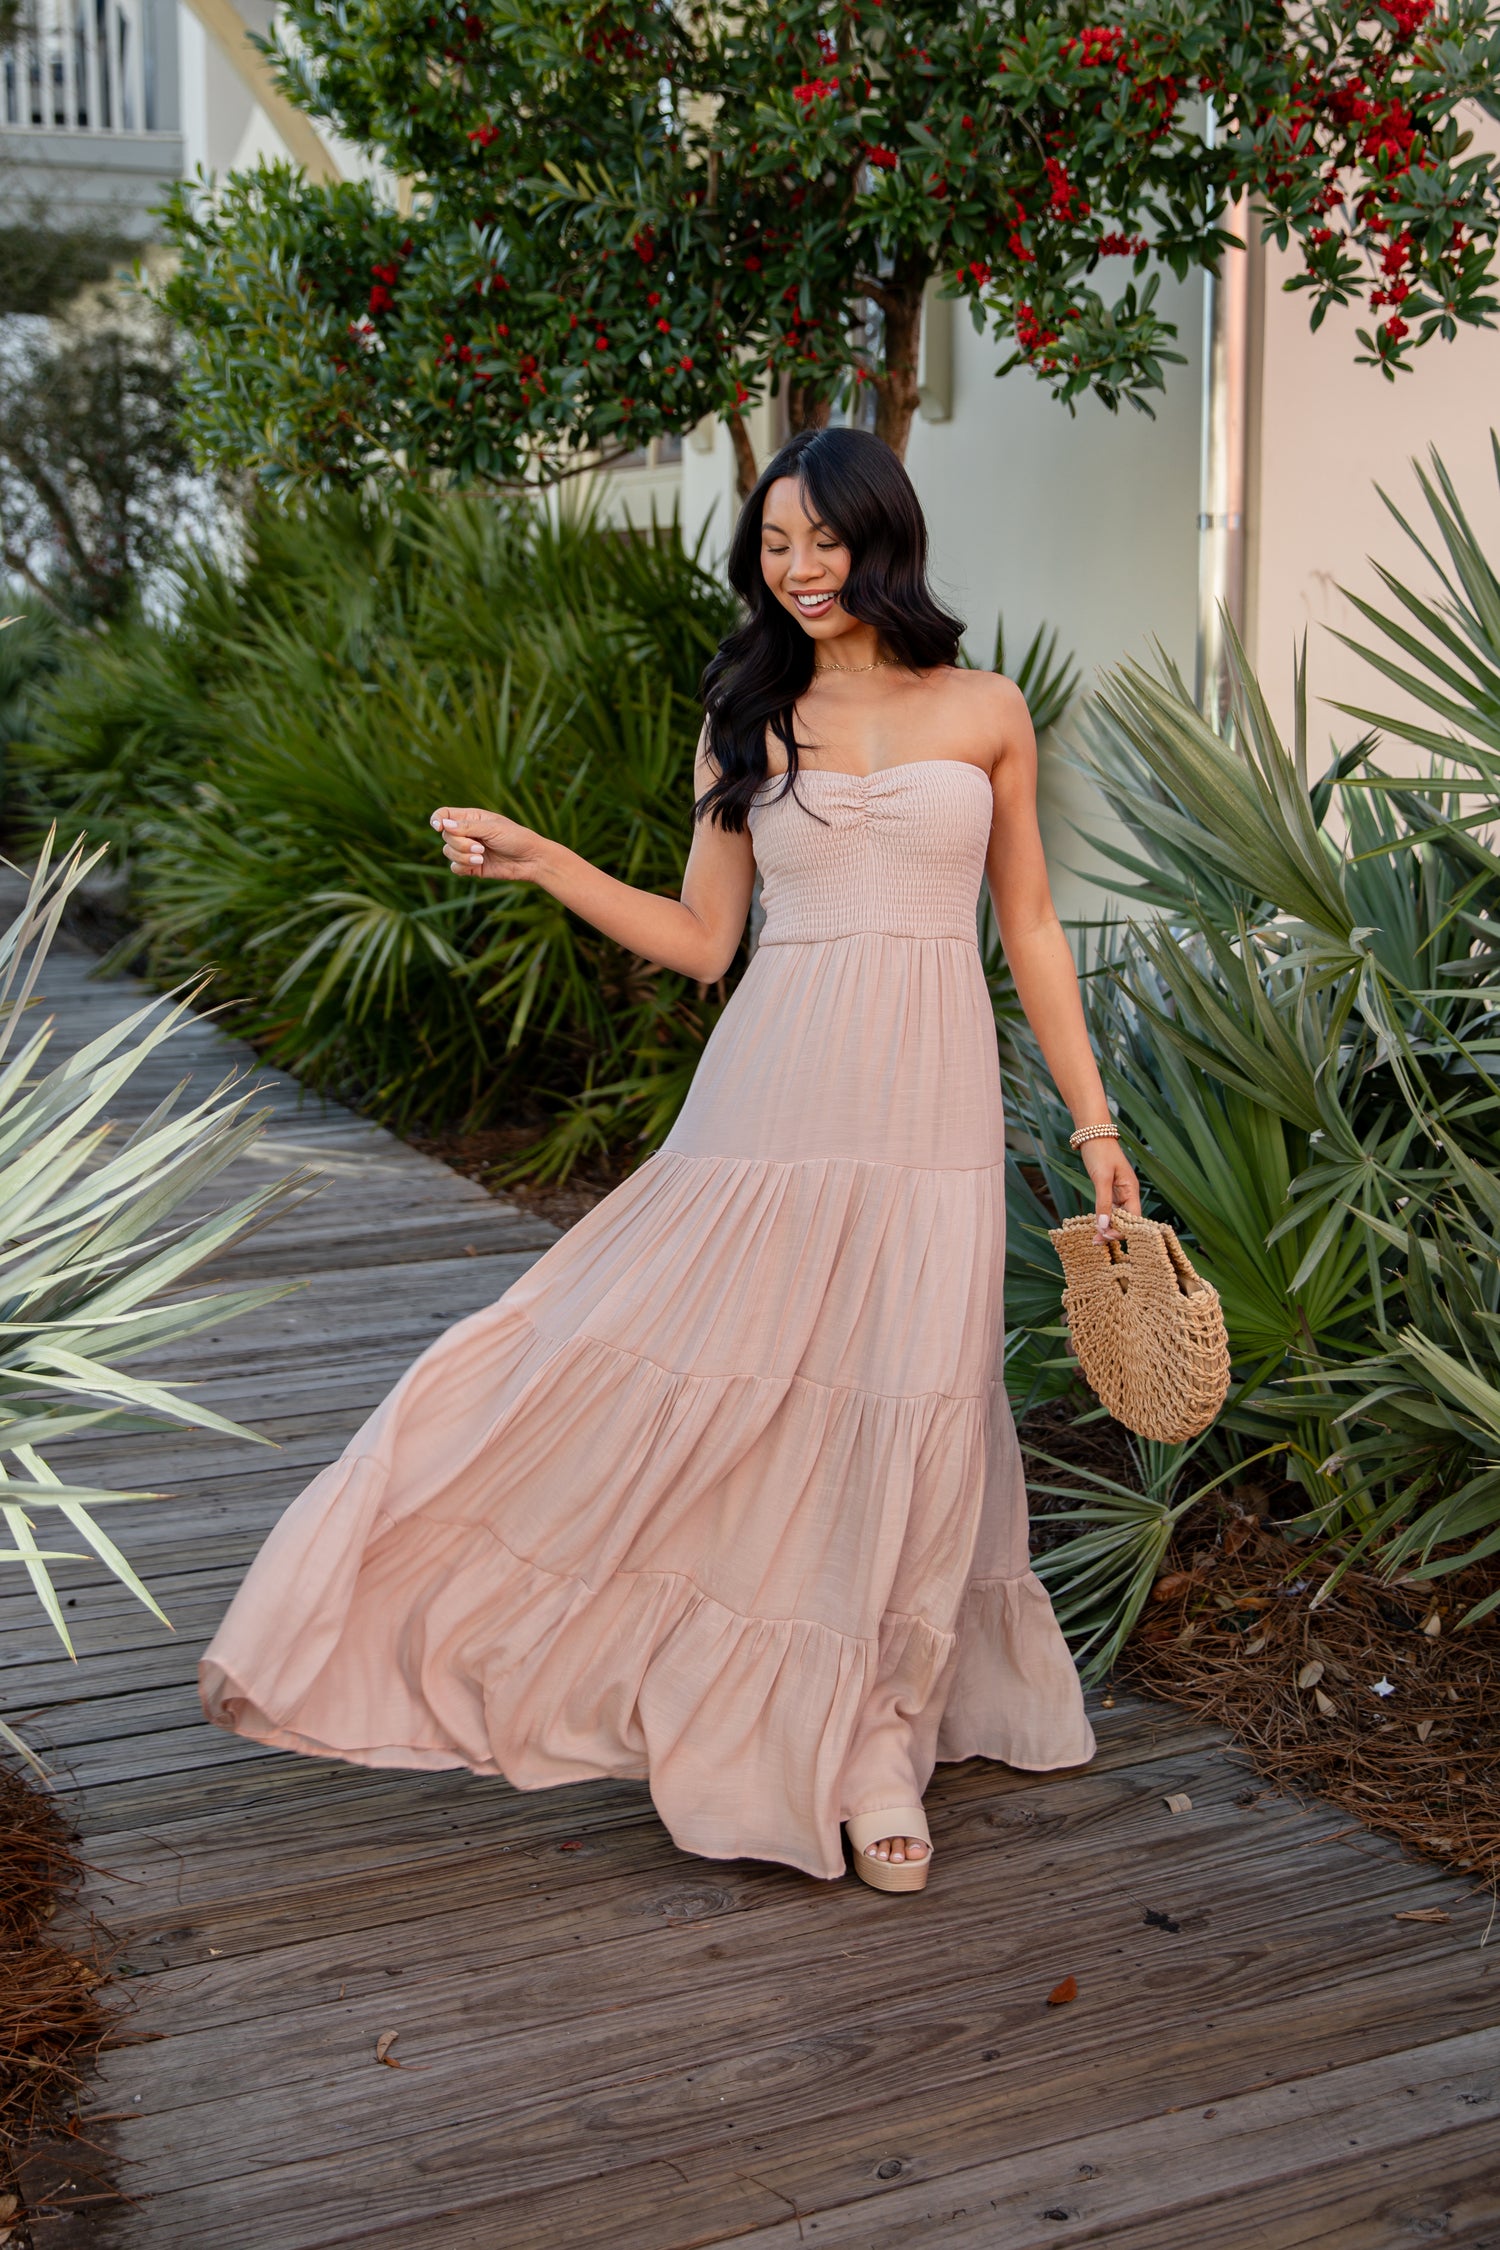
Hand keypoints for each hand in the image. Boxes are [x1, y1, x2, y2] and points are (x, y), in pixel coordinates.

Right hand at [429, 804, 547, 881]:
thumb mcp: (493, 829)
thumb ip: (467, 828)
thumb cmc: (516, 838)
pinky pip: (454, 867)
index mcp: (471, 818)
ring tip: (481, 857)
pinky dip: (463, 866)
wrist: (531, 860)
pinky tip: (478, 864)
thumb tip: (443, 825)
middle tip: (480, 847)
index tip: (439, 827)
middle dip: (459, 843)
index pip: (444, 815)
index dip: (437, 820)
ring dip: (462, 856)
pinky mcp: (471, 867)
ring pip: (448, 852)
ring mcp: (468, 850)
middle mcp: (466, 833)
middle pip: (445, 836)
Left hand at [1079, 1134, 1140, 1240]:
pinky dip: (1103, 1218)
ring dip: (1107, 1227)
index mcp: (1132, 1189)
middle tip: (1096, 1241)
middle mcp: (1128, 1192)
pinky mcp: (1110, 1189)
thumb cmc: (1100, 1152)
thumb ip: (1103, 1202)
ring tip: (1094, 1239)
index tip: (1106, 1237)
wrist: (1092, 1134)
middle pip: (1126, 1220)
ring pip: (1117, 1216)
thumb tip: (1104, 1226)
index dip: (1122, 1230)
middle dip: (1113, 1232)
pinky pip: (1110, 1209)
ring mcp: (1119, 1191)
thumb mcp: (1101, 1178)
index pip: (1133, 1218)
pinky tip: (1095, 1226)